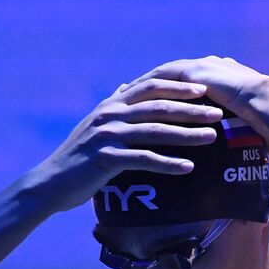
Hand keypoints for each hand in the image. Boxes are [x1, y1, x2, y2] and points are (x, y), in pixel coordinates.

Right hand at [23, 80, 223, 213]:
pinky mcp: (105, 160)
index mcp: (111, 104)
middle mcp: (110, 115)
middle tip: (218, 112)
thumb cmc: (76, 157)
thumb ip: (113, 105)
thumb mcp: (94, 124)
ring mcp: (107, 136)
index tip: (205, 89)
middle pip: (158, 106)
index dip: (179, 86)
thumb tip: (127, 85)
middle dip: (191, 108)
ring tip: (212, 138)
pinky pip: (143, 160)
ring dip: (187, 134)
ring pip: (155, 131)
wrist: (49, 183)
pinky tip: (188, 168)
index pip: (150, 86)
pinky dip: (168, 163)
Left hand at [122, 56, 268, 157]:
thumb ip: (243, 140)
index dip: (167, 91)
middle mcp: (209, 67)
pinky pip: (162, 77)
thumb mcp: (250, 132)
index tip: (149, 100)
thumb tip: (257, 162)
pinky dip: (145, 85)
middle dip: (147, 84)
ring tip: (121, 94)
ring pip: (162, 74)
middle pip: (170, 75)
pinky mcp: (196, 71)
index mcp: (221, 78)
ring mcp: (202, 66)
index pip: (188, 83)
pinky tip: (129, 94)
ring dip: (141, 83)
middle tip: (125, 93)